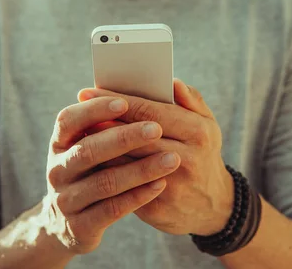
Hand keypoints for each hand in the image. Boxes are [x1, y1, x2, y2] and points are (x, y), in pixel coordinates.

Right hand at [42, 96, 180, 254]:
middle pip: (88, 150)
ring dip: (140, 169)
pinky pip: (111, 209)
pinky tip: (161, 184)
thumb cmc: (93, 172)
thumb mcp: (92, 146)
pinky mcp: (80, 227)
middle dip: (123, 138)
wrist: (72, 226)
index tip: (124, 102)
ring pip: (104, 182)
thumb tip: (147, 94)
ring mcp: (66, 200)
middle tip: (156, 129)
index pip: (69, 120)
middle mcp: (58, 169)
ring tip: (171, 159)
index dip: (94, 110)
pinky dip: (138, 196)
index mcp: (59, 143)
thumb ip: (113, 120)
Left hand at [78, 79, 233, 236]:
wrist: (213, 206)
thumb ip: (191, 101)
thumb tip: (172, 82)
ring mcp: (171, 185)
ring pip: (125, 161)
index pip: (150, 112)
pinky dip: (104, 171)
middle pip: (134, 136)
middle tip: (78, 109)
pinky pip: (124, 188)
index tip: (90, 91)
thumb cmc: (203, 154)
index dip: (117, 101)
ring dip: (99, 146)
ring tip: (79, 131)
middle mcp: (186, 158)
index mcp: (198, 132)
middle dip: (103, 121)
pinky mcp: (157, 208)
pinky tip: (90, 160)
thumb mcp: (208, 125)